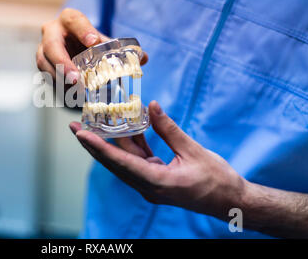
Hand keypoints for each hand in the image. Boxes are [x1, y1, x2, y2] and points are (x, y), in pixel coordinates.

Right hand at [36, 8, 147, 83]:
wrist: (70, 45)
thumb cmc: (88, 41)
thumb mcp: (102, 41)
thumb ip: (120, 48)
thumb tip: (143, 57)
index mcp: (69, 20)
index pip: (74, 20)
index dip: (82, 30)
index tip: (93, 41)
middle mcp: (52, 32)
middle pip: (52, 46)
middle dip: (63, 63)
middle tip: (76, 78)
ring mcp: (43, 49)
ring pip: (44, 64)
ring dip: (59, 79)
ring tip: (75, 92)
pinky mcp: (42, 66)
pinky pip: (46, 77)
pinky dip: (58, 88)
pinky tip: (70, 97)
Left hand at [69, 101, 245, 219]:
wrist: (231, 201)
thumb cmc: (217, 180)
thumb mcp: (193, 151)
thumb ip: (169, 130)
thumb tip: (151, 106)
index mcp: (157, 183)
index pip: (121, 163)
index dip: (99, 148)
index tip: (81, 135)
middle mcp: (148, 187)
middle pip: (115, 163)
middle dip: (94, 145)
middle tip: (75, 128)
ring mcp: (151, 184)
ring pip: (125, 161)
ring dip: (112, 143)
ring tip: (95, 124)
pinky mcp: (157, 179)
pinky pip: (139, 160)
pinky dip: (132, 144)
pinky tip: (126, 127)